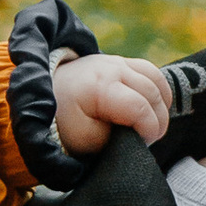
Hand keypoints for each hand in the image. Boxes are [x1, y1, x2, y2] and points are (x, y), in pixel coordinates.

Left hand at [50, 51, 172, 156]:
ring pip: (156, 79)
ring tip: (153, 124)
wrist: (44, 94)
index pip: (140, 108)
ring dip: (161, 104)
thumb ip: (112, 139)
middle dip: (158, 120)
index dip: (149, 130)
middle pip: (152, 93)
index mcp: (100, 87)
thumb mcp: (83, 139)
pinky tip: (154, 107)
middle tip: (148, 139)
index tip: (144, 144)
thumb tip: (134, 135)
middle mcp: (112, 68)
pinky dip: (158, 90)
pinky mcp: (120, 61)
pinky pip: (151, 72)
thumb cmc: (63, 119)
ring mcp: (117, 61)